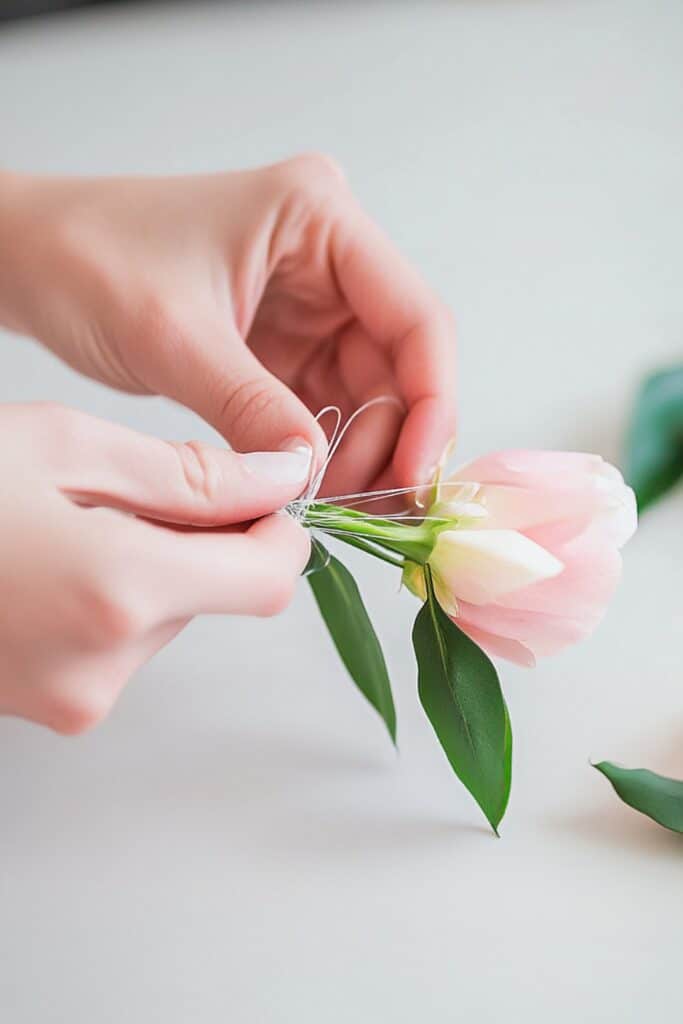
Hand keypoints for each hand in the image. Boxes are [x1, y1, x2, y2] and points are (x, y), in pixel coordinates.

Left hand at [0, 156, 455, 498]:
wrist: (33, 259)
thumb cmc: (90, 257)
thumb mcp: (175, 336)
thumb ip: (252, 407)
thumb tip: (314, 475)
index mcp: (319, 219)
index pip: (415, 318)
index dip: (431, 402)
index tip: (417, 473)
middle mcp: (328, 260)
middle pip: (398, 365)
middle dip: (388, 442)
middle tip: (364, 510)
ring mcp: (307, 306)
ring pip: (366, 395)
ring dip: (356, 455)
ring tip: (330, 508)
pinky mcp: (281, 346)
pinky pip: (321, 407)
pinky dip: (320, 453)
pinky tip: (310, 491)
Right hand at [0, 402, 310, 732]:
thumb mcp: (63, 445)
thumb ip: (190, 474)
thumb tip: (283, 480)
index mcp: (117, 592)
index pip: (270, 581)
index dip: (277, 530)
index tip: (255, 488)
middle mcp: (106, 666)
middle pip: (217, 595)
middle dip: (197, 537)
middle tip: (120, 487)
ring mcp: (77, 698)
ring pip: (170, 616)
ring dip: (149, 565)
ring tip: (65, 523)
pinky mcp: (55, 707)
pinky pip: (123, 641)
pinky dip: (114, 596)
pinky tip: (50, 560)